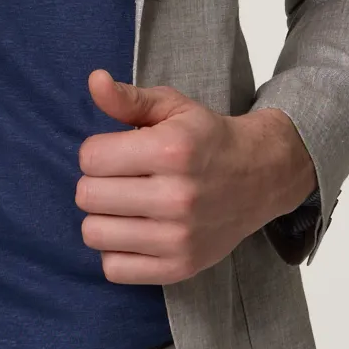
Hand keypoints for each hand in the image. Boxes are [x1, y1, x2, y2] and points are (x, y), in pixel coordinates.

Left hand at [76, 69, 317, 283]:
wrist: (261, 177)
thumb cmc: (207, 139)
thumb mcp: (173, 108)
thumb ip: (128, 98)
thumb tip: (94, 80)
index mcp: (172, 151)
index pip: (90, 158)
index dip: (95, 152)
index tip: (115, 152)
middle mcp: (177, 197)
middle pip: (87, 196)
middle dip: (95, 182)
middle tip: (119, 179)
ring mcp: (180, 238)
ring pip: (94, 234)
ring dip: (101, 218)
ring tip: (123, 206)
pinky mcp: (181, 267)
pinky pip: (114, 268)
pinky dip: (115, 251)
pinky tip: (133, 232)